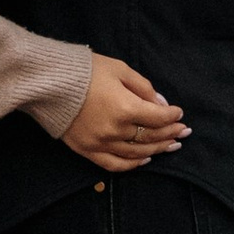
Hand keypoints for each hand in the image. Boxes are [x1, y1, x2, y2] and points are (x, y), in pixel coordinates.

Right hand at [61, 54, 187, 170]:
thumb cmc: (86, 71)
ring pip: (137, 153)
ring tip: (171, 146)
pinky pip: (115, 165)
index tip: (179, 113)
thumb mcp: (119, 69)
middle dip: (170, 133)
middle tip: (183, 132)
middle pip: (151, 137)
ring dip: (157, 150)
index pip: (158, 117)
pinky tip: (145, 159)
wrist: (50, 82)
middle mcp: (116, 130)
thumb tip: (161, 105)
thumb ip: (143, 88)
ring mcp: (101, 143)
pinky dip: (132, 165)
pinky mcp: (87, 151)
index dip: (172, 116)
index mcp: (125, 107)